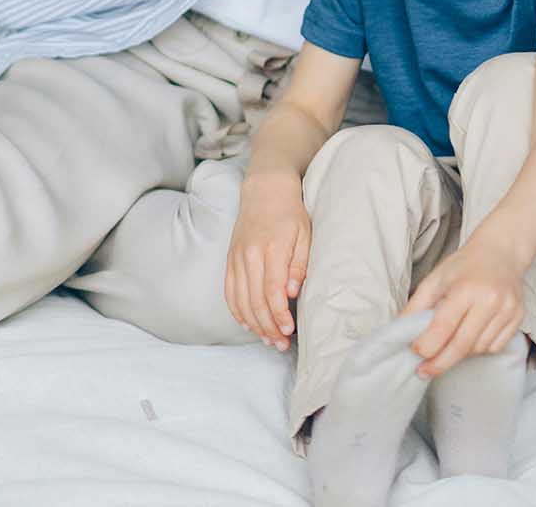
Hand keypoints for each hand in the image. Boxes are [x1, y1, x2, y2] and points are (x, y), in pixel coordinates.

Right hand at [225, 173, 310, 350]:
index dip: (279, 315)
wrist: (265, 191)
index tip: (289, 330)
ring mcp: (236, 258)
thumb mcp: (305, 233)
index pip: (272, 290)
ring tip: (268, 339)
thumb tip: (292, 293)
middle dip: (268, 327)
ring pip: (240, 300)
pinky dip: (237, 311)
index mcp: (271, 248)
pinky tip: (248, 324)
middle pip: (255, 300)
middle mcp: (249, 255)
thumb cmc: (291, 212)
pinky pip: (230, 292)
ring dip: (253, 324)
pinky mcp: (230, 260)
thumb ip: (299, 264)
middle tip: (281, 344)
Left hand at [402, 235, 528, 378]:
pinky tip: (472, 335)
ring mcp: (507, 310)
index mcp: (466, 288)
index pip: (443, 328)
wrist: (501, 251)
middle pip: (461, 346)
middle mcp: (490, 300)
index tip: (415, 353)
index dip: (426, 346)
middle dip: (439, 363)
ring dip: (461, 352)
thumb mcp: (435, 278)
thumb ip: (416, 306)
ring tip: (452, 340)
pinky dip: (480, 348)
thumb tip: (399, 333)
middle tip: (424, 371)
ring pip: (478, 349)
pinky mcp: (518, 317)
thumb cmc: (465, 265)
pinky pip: (496, 347)